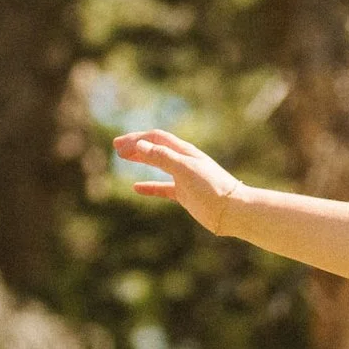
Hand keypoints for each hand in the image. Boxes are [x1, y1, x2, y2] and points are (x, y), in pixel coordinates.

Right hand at [112, 129, 245, 234]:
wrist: (233, 211)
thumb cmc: (212, 188)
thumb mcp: (184, 169)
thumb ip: (162, 157)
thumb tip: (140, 145)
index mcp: (185, 151)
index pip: (156, 138)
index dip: (137, 139)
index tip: (119, 145)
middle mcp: (184, 162)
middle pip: (156, 148)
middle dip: (136, 146)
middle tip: (116, 148)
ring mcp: (184, 178)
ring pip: (158, 165)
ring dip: (141, 160)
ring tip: (123, 158)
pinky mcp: (186, 194)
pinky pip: (164, 188)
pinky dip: (150, 186)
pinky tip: (137, 188)